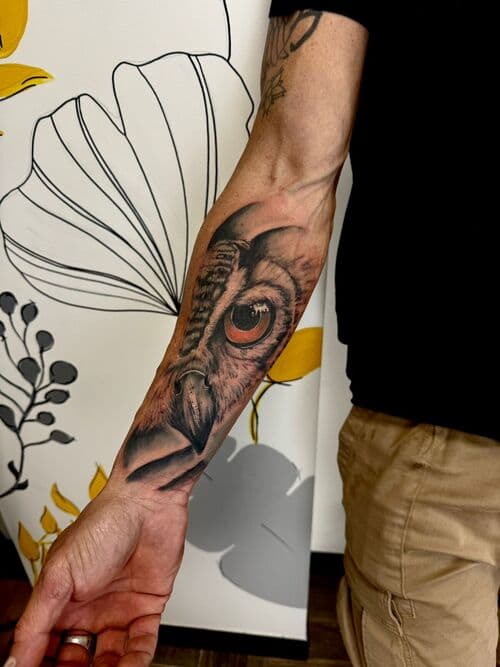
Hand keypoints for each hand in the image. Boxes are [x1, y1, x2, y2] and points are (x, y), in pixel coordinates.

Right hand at [9, 484, 188, 666]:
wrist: (147, 504)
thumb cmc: (102, 525)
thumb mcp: (59, 576)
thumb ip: (36, 623)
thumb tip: (13, 660)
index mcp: (61, 601)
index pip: (46, 648)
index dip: (43, 666)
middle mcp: (89, 608)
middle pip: (78, 659)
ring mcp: (119, 609)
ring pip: (110, 658)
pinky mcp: (147, 607)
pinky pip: (142, 645)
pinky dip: (136, 662)